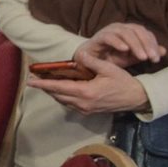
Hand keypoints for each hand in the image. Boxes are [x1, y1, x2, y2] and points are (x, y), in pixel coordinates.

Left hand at [26, 54, 148, 114]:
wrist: (137, 98)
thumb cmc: (124, 82)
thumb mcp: (109, 69)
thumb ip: (92, 62)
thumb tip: (79, 55)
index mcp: (86, 92)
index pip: (58, 87)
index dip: (43, 84)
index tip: (30, 81)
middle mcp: (83, 103)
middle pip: (57, 95)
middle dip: (44, 87)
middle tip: (33, 79)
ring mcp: (85, 109)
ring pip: (62, 100)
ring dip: (52, 92)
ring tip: (43, 83)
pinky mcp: (89, 111)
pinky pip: (70, 104)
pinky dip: (62, 96)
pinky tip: (59, 89)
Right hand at [73, 22, 166, 68]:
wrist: (89, 64)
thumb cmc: (110, 59)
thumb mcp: (131, 58)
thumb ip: (146, 53)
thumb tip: (163, 51)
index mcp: (129, 30)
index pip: (145, 33)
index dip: (152, 44)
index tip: (157, 58)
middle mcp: (119, 28)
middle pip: (137, 30)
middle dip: (146, 44)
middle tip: (152, 58)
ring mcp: (108, 31)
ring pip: (125, 32)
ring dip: (136, 45)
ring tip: (142, 57)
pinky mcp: (97, 37)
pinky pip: (109, 37)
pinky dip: (118, 42)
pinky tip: (125, 50)